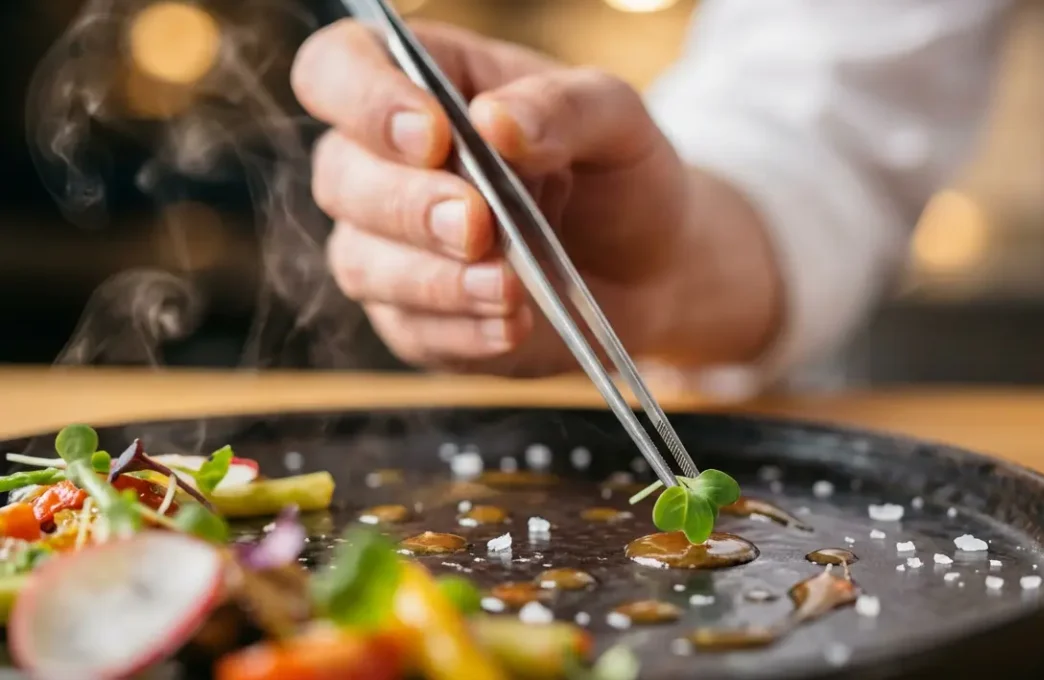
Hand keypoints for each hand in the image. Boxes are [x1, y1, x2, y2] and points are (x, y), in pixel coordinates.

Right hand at [290, 20, 687, 375]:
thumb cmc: (620, 173)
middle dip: (406, 205)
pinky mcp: (414, 320)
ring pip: (360, 262)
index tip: (433, 135)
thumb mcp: (615, 118)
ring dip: (433, 279)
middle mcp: (386, 163)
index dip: (363, 98)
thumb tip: (495, 122)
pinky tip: (513, 324)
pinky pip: (410, 331)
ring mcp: (391, 247)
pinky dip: (463, 331)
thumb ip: (559, 107)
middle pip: (339, 175)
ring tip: (508, 286)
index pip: (337, 69)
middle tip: (477, 223)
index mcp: (422, 85)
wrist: (655, 267)